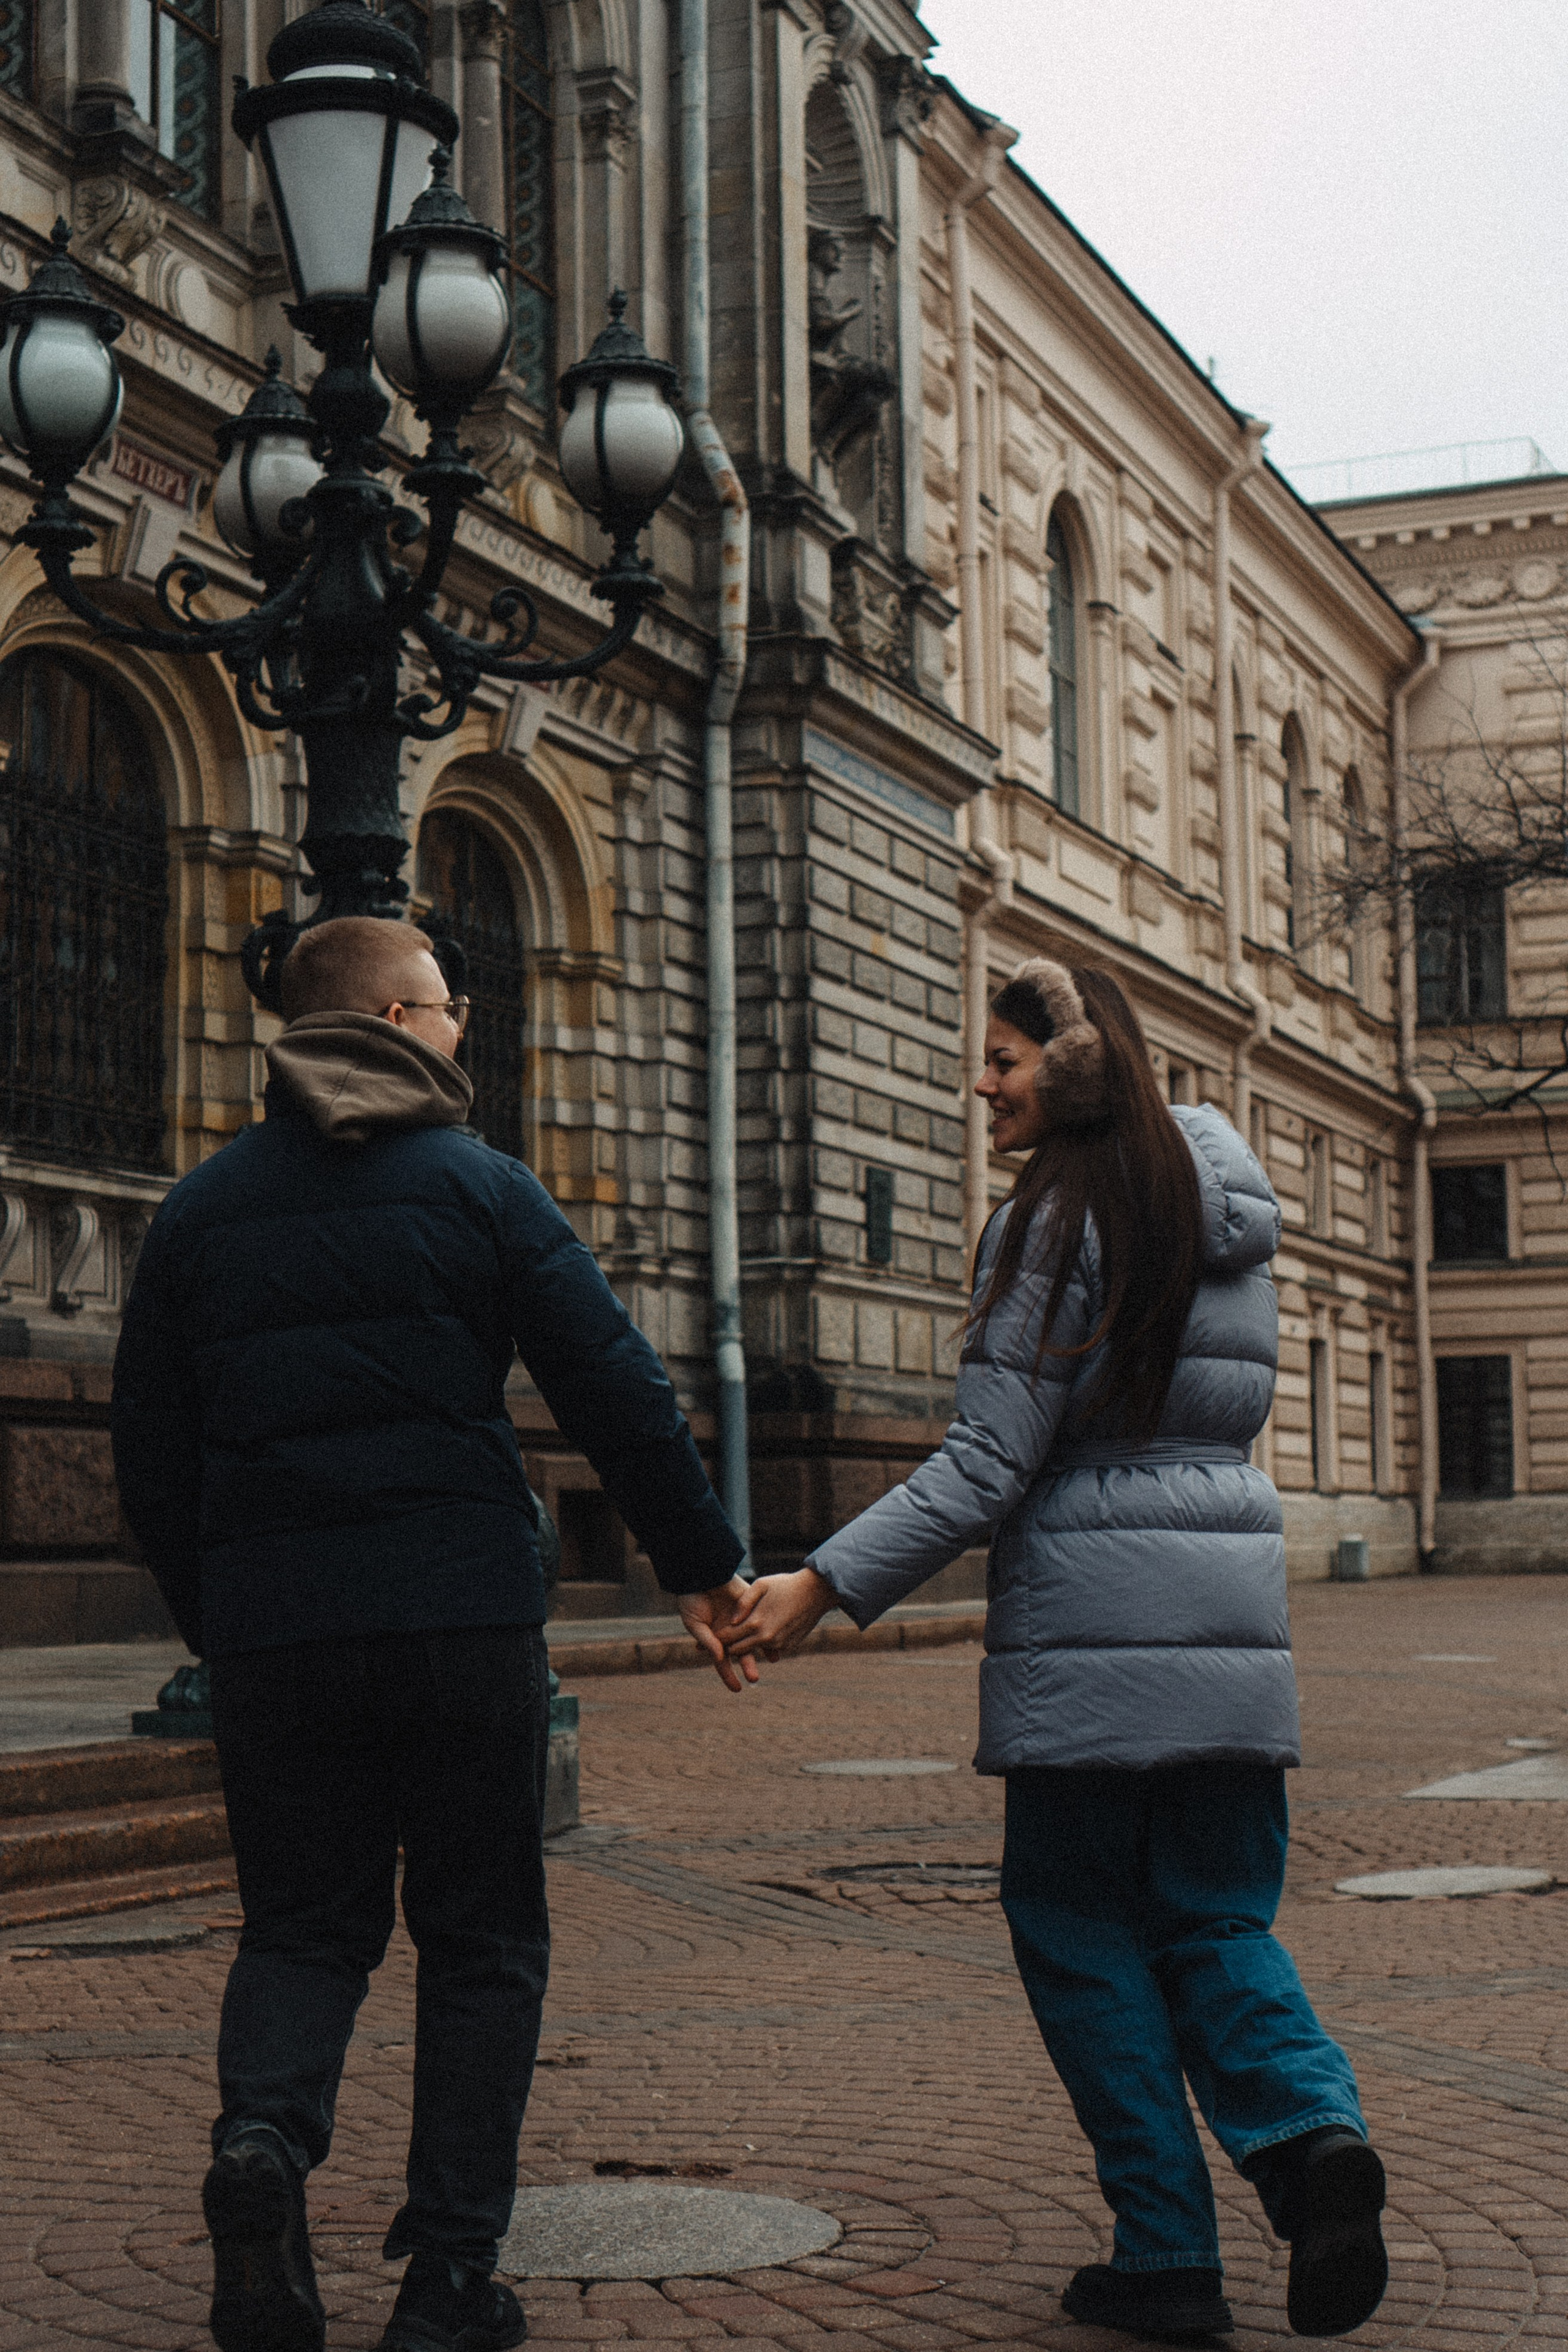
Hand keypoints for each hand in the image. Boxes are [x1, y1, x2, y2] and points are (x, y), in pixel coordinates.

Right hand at [678, 1577, 762, 1691]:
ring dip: (762, 1648)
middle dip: (748, 1666)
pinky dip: (768, 1626)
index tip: (737, 1689)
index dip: (729, 1676)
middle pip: (741, 1652)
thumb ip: (708, 1641)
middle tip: (754, 1678)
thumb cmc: (691, 1598)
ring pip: (753, 1637)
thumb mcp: (694, 1623)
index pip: (722, 1661)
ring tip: (773, 1659)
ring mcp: (740, 1618)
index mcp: (714, 1638)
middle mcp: (729, 1630)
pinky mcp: (749, 1604)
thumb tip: (720, 1658)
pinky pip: (761, 1617)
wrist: (699, 1572)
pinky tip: (777, 1635)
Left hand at [723, 1566, 835, 1661]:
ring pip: (753, 1650)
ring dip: (746, 1644)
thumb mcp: (761, 1585)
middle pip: (737, 1650)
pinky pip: (769, 1648)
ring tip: (742, 1631)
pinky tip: (764, 1628)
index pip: (727, 1638)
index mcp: (756, 1623)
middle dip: (729, 1644)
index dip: (717, 1636)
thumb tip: (732, 1621)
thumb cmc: (786, 1585)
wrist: (816, 1592)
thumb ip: (743, 1603)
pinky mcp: (788, 1646)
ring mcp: (778, 1644)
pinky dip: (763, 1642)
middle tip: (723, 1636)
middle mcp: (766, 1638)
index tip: (712, 1632)